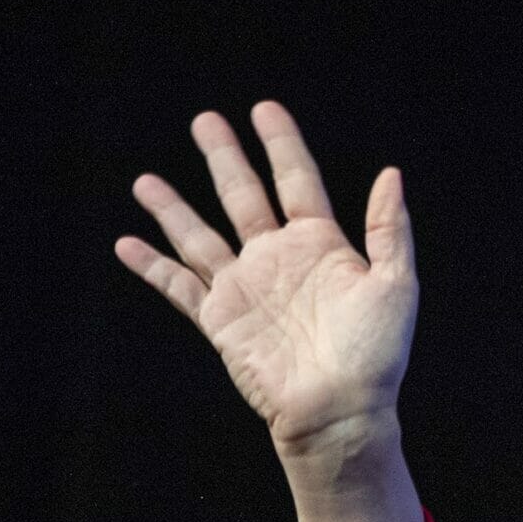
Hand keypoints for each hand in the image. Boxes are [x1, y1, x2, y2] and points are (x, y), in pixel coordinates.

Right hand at [115, 102, 416, 456]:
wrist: (341, 412)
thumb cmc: (376, 356)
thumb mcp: (396, 285)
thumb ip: (390, 229)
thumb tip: (391, 174)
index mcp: (321, 246)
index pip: (296, 180)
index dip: (281, 144)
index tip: (264, 109)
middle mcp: (278, 260)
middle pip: (243, 195)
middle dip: (224, 157)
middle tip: (204, 120)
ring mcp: (246, 289)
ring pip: (200, 235)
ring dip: (173, 207)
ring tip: (145, 180)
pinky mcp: (221, 320)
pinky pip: (178, 286)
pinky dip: (151, 265)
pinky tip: (126, 243)